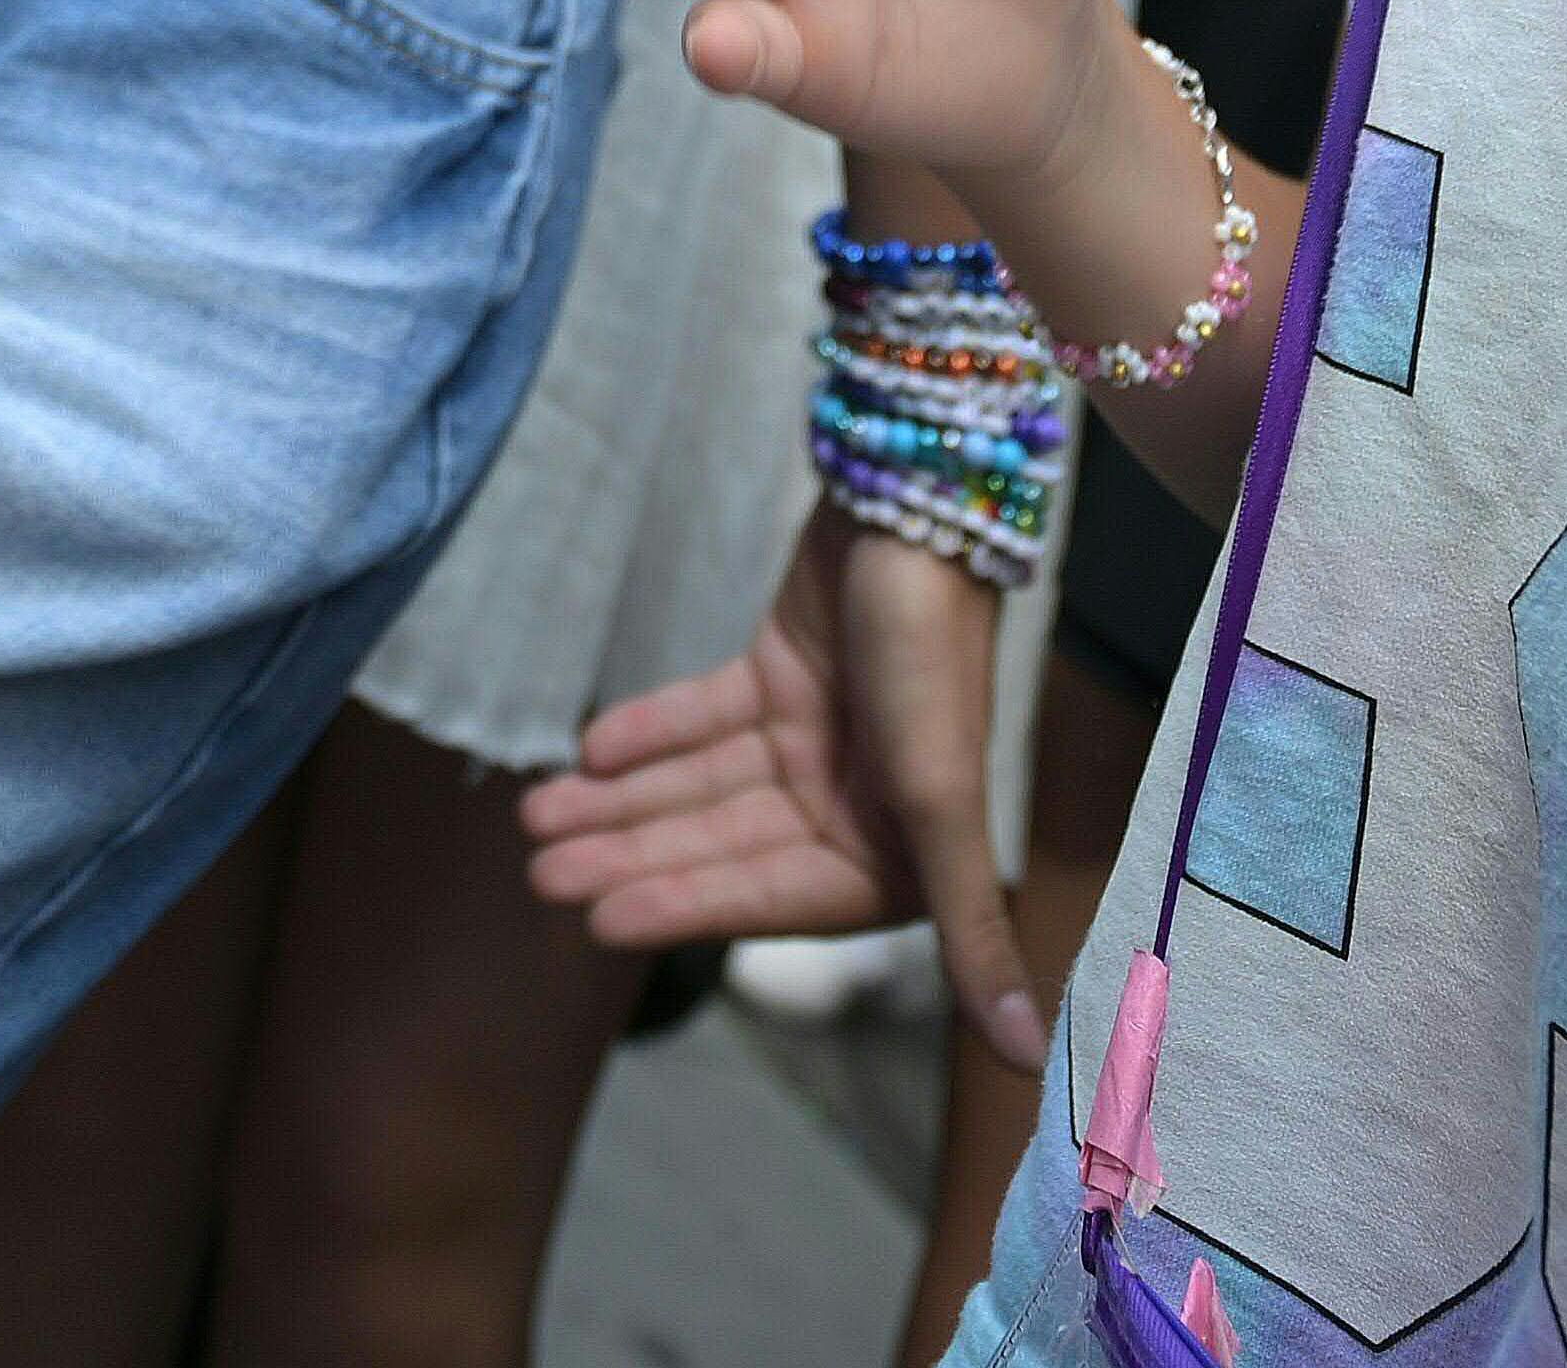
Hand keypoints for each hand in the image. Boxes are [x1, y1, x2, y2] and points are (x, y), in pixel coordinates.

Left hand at [517, 503, 1057, 1071]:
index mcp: (896, 848)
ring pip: (699, 783)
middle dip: (630, 852)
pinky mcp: (782, 672)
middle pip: (718, 840)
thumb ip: (972, 934)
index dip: (685, 906)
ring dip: (620, 801)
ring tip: (534, 816)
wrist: (920, 503)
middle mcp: (855, 801)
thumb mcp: (946, 802)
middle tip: (535, 870)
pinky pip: (702, 717)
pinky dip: (647, 734)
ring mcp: (815, 736)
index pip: (767, 893)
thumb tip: (1032, 1065)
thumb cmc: (934, 659)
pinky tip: (587, 749)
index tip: (595, 920)